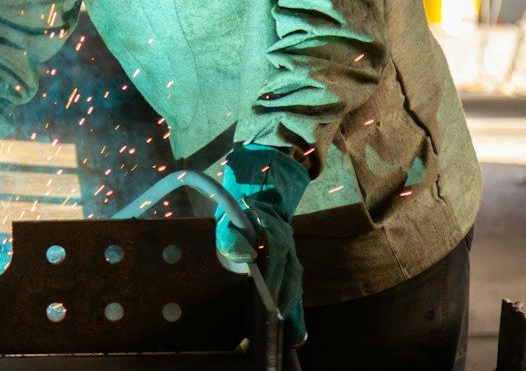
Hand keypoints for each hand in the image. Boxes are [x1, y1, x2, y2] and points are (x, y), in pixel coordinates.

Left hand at [215, 144, 310, 345]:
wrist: (260, 189)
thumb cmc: (240, 208)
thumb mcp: (229, 216)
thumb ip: (230, 235)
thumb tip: (238, 255)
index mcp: (274, 236)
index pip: (276, 265)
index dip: (274, 286)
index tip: (272, 307)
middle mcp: (288, 248)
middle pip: (290, 280)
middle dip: (287, 305)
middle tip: (283, 331)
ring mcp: (292, 256)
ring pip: (295, 285)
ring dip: (293, 309)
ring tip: (290, 336)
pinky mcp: (291, 263)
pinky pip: (294, 287)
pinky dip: (295, 307)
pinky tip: (295, 330)